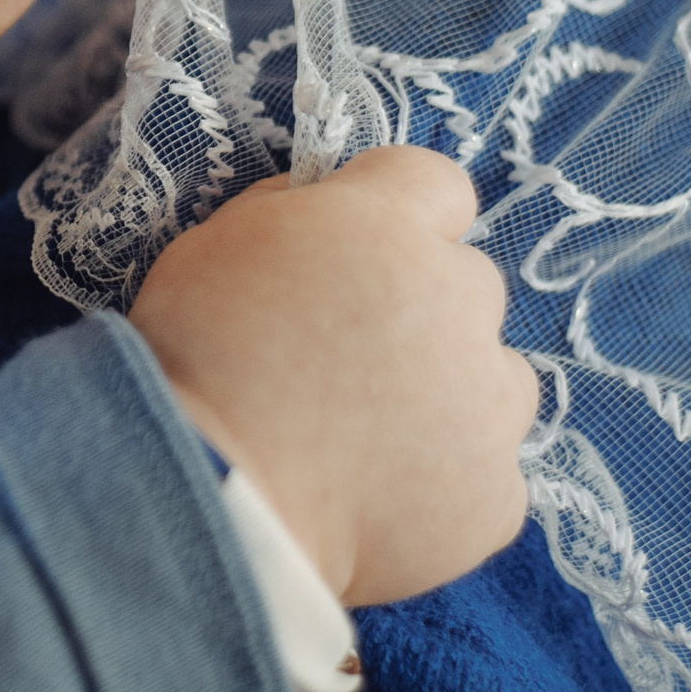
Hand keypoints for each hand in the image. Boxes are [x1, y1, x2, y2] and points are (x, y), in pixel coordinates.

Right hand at [127, 145, 536, 607]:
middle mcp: (458, 300)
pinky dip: (443, 489)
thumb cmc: (192, 360)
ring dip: (452, 398)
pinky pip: (485, 480)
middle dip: (421, 313)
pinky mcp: (495, 497)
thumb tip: (324, 210)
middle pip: (468, 287)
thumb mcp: (215, 243)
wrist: (208, 498)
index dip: (403, 217)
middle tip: (348, 365)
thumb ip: (289, 214)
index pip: (439, 186)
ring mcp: (488, 405)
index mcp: (388, 226)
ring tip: (372, 443)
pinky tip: (378, 505)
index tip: (364, 254)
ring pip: (498, 383)